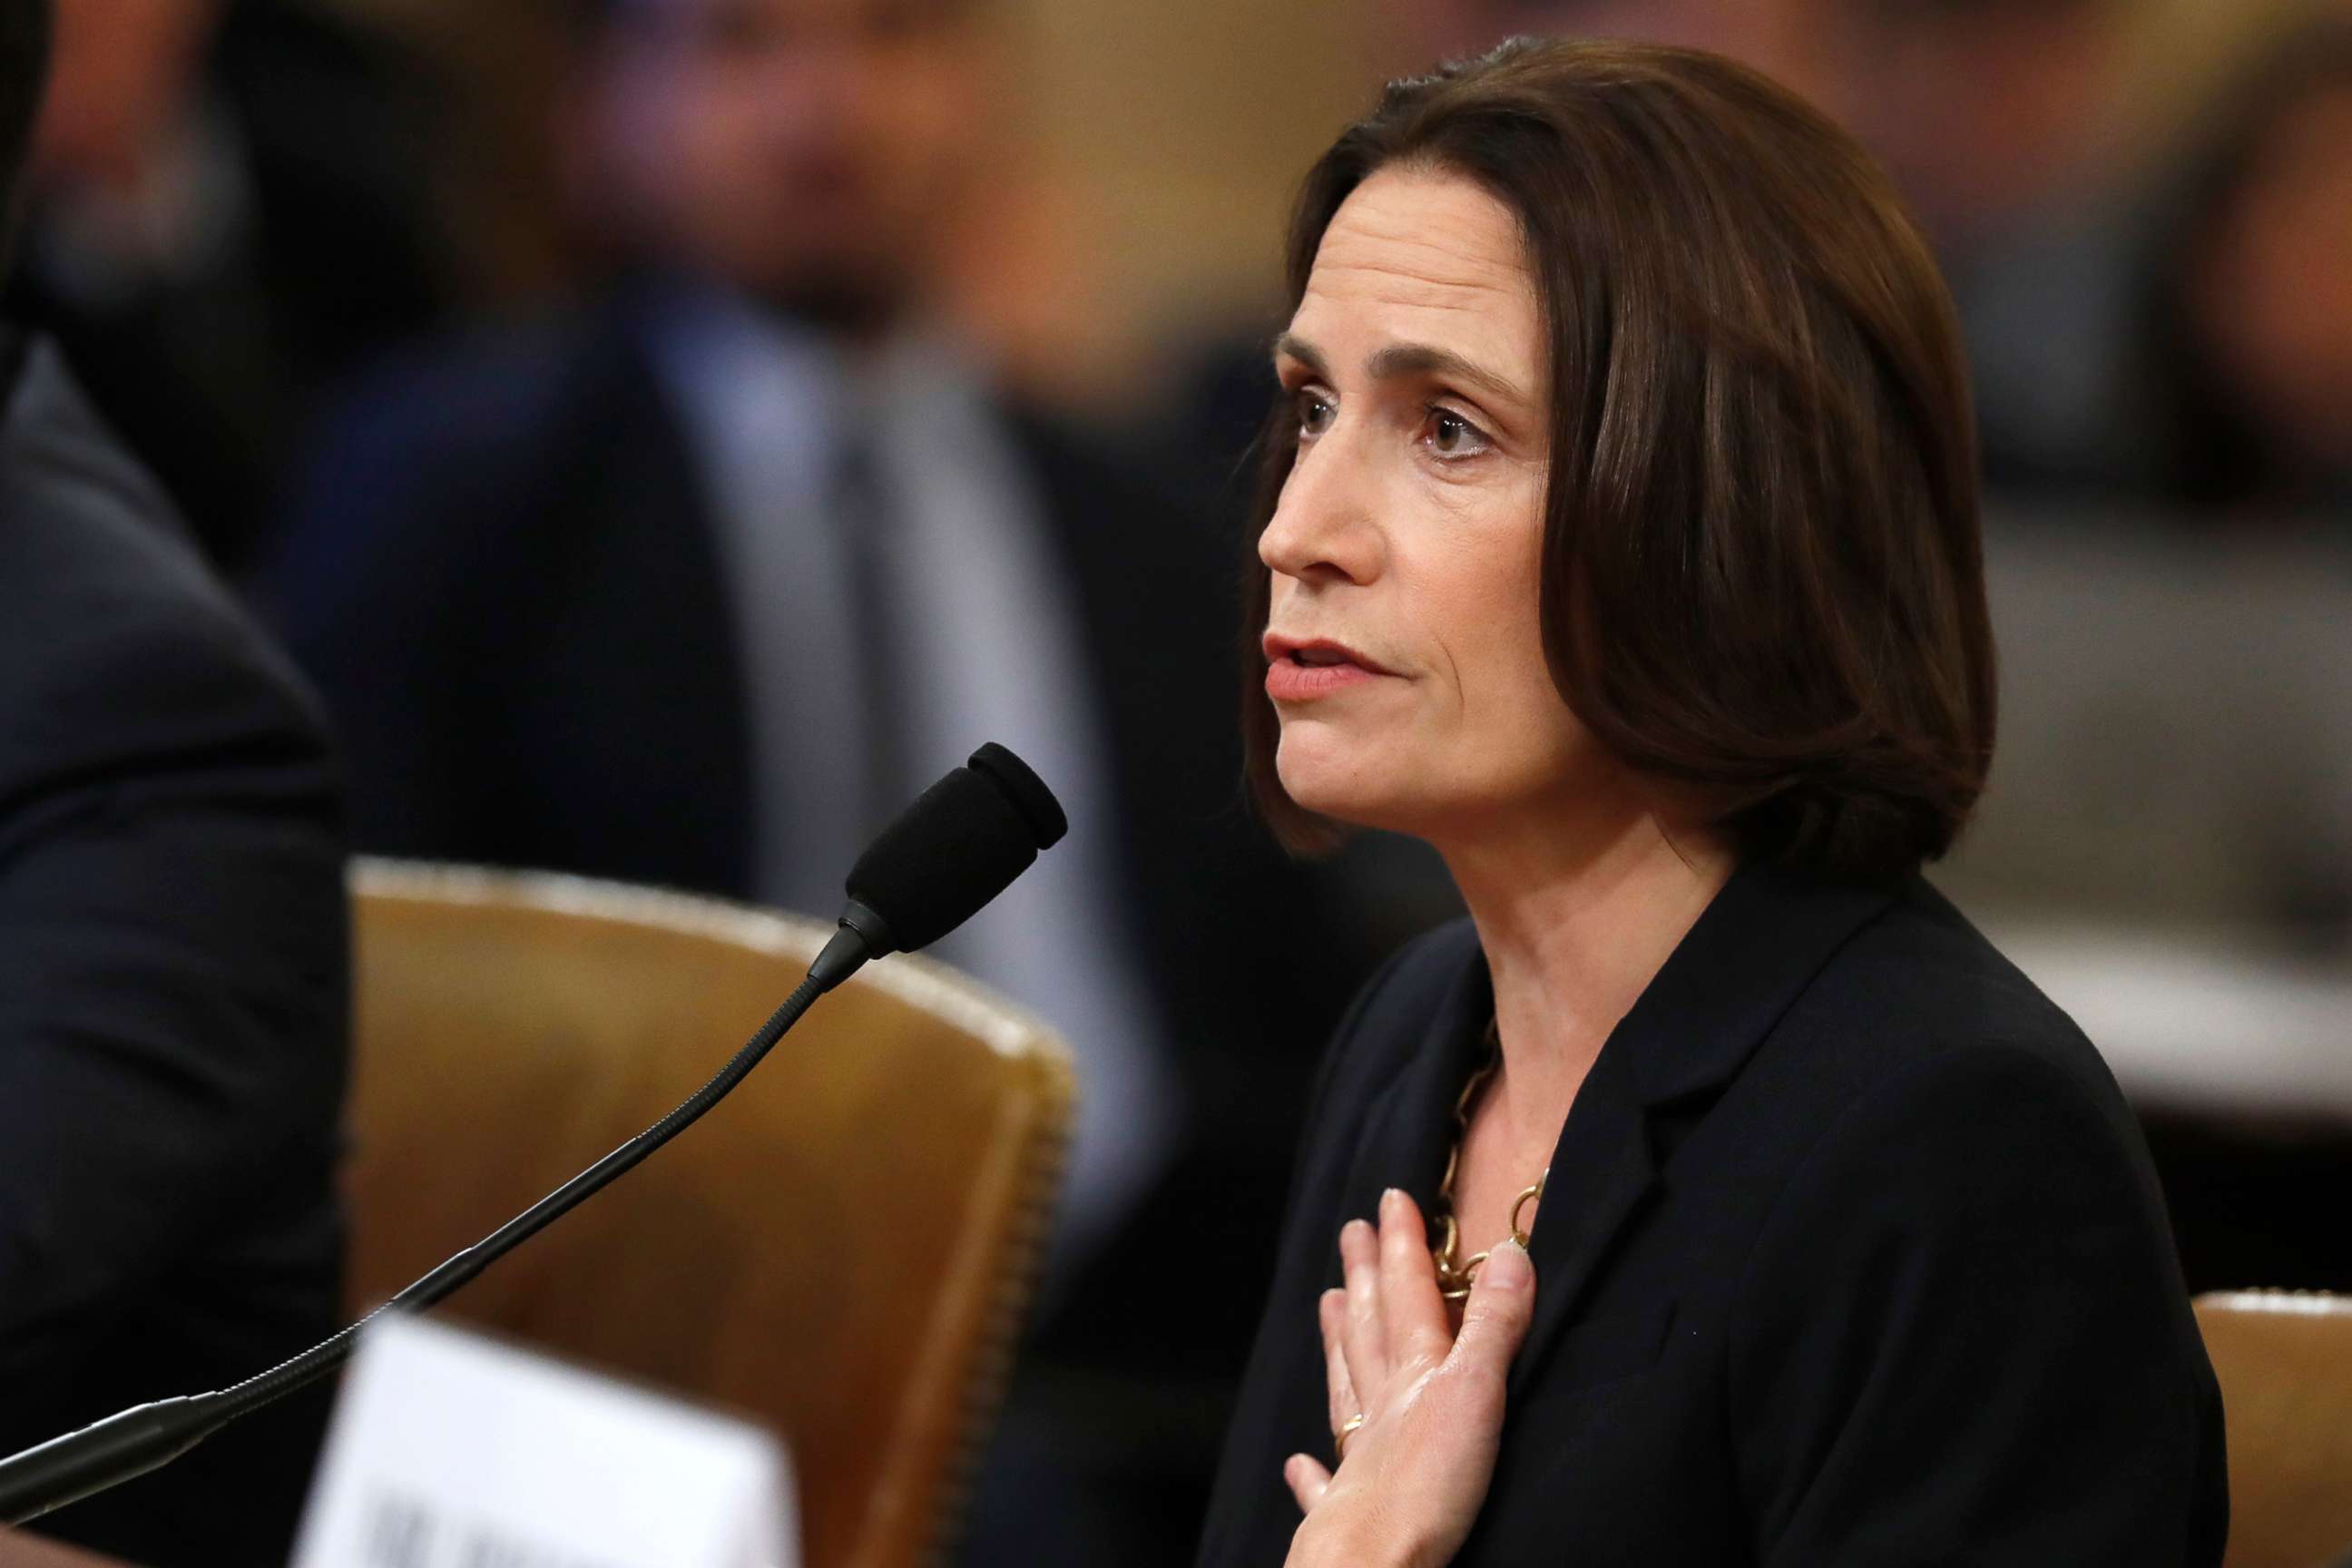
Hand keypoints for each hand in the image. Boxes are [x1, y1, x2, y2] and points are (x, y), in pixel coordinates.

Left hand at [1280, 1187, 1536, 1567]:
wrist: (1372, 1566)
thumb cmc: (1426, 1487)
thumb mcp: (1477, 1395)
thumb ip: (1494, 1329)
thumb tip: (1512, 1255)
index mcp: (1415, 1376)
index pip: (1409, 1296)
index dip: (1403, 1246)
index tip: (1392, 1198)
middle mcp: (1383, 1409)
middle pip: (1370, 1330)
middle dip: (1363, 1279)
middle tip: (1348, 1232)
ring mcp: (1361, 1461)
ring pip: (1348, 1389)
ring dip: (1338, 1345)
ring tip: (1325, 1306)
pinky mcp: (1350, 1515)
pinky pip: (1327, 1485)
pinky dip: (1312, 1471)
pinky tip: (1297, 1464)